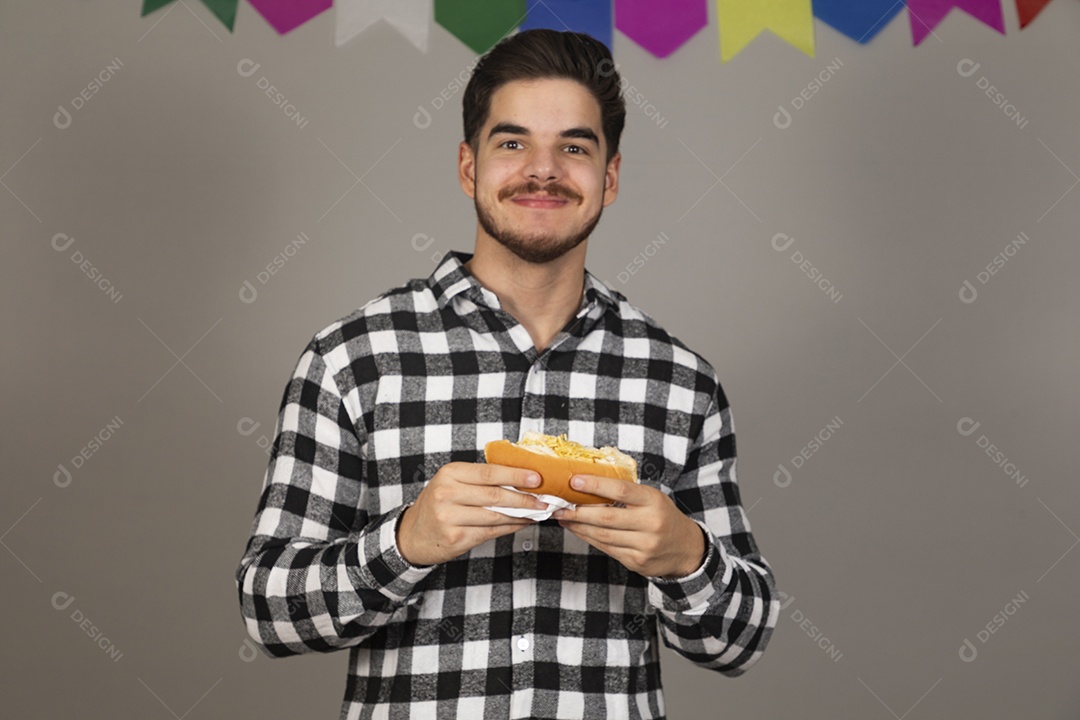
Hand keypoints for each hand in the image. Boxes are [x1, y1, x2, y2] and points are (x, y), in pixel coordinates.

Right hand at [397, 462, 548, 566]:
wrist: (412, 534)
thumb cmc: (439, 504)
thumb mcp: (452, 483)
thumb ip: (481, 480)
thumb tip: (521, 478)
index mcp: (449, 473)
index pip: (489, 472)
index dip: (516, 475)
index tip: (538, 477)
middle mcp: (447, 493)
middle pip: (495, 495)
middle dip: (524, 498)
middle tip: (545, 499)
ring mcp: (449, 517)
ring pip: (495, 515)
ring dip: (521, 515)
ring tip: (537, 512)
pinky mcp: (455, 538)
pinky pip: (490, 532)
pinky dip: (510, 527)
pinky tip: (521, 523)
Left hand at [552, 475, 705, 579]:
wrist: (686, 549)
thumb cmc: (663, 516)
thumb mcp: (652, 498)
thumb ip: (626, 493)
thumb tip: (588, 484)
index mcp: (654, 501)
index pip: (621, 490)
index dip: (595, 485)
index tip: (574, 481)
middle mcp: (651, 524)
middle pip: (607, 517)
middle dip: (578, 511)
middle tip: (558, 505)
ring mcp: (644, 546)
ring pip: (603, 536)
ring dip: (578, 526)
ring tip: (562, 517)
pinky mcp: (637, 562)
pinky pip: (606, 549)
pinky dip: (588, 538)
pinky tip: (577, 530)